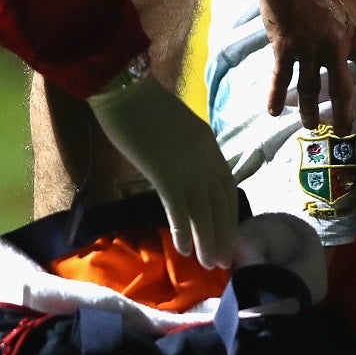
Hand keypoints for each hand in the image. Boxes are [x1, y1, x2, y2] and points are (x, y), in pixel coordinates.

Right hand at [85, 74, 238, 267]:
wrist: (127, 90)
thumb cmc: (144, 106)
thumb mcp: (177, 130)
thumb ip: (185, 151)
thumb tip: (182, 175)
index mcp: (208, 144)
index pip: (226, 185)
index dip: (228, 211)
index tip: (229, 232)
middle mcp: (205, 158)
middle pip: (220, 202)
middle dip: (224, 232)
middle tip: (225, 260)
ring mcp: (187, 167)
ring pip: (204, 211)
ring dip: (209, 240)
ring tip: (211, 265)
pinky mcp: (165, 174)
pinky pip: (179, 209)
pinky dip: (184, 231)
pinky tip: (184, 251)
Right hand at [258, 0, 355, 133]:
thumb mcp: (355, 3)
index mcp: (355, 35)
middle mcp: (334, 46)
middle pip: (340, 90)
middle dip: (342, 115)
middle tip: (341, 132)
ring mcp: (308, 48)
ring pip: (309, 88)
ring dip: (309, 110)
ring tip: (310, 125)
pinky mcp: (284, 45)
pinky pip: (280, 76)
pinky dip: (275, 95)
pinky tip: (273, 111)